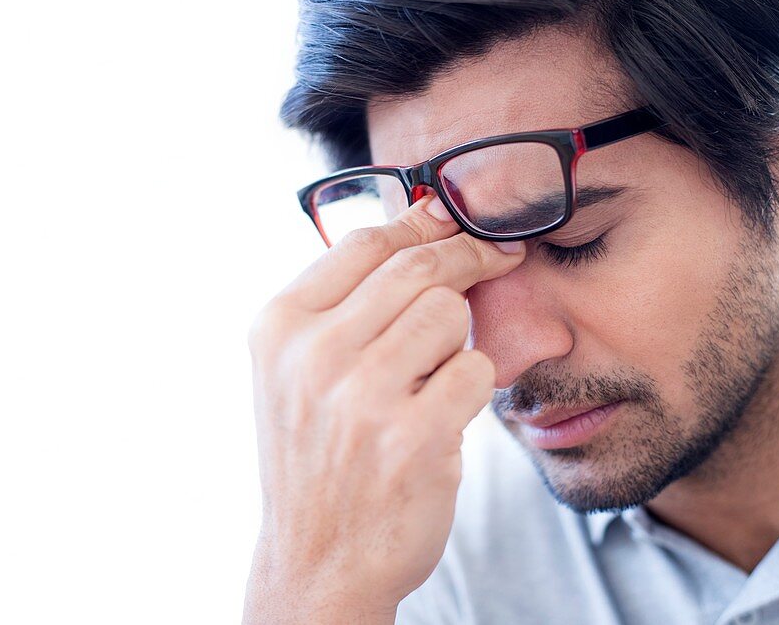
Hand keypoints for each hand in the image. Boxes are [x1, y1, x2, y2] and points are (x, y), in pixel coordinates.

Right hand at [243, 196, 525, 624]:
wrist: (318, 562)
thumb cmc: (318, 454)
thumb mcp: (298, 370)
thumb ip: (347, 299)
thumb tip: (428, 215)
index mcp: (280, 327)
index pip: (364, 242)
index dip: (423, 223)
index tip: (459, 224)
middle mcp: (314, 355)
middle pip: (417, 267)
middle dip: (469, 257)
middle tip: (499, 259)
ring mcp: (362, 397)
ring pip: (450, 312)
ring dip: (458, 339)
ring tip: (434, 374)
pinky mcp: (414, 437)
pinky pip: (476, 370)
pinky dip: (473, 387)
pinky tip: (445, 412)